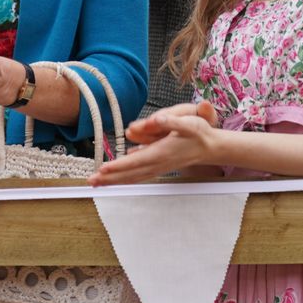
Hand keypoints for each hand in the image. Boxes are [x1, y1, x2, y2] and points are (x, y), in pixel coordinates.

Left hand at [97, 102, 220, 184]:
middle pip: (130, 174)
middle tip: (91, 181)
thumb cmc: (199, 133)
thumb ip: (173, 121)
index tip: (103, 168)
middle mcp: (158, 164)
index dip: (119, 166)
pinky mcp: (158, 168)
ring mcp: (158, 168)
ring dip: (114, 181)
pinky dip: (124, 178)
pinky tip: (114, 178)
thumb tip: (158, 118)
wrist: (211, 147)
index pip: (135, 161)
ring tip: (96, 183)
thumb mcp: (188, 122)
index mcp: (161, 153)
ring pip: (132, 177)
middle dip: (110, 178)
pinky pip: (137, 176)